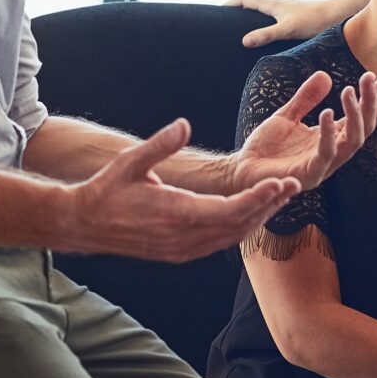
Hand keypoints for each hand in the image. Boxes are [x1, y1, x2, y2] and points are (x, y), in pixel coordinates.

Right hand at [59, 119, 299, 262]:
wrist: (84, 225)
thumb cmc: (106, 190)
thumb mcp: (130, 162)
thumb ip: (160, 144)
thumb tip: (184, 124)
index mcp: (175, 214)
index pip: (230, 210)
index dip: (259, 198)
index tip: (280, 183)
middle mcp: (183, 237)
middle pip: (239, 225)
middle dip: (267, 206)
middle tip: (292, 186)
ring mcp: (183, 249)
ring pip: (232, 236)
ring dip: (257, 218)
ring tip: (279, 197)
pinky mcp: (181, 253)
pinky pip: (220, 243)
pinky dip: (240, 228)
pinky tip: (253, 214)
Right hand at [229, 0, 352, 48]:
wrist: (338, 14)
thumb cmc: (314, 21)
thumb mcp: (287, 30)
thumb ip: (265, 35)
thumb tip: (243, 41)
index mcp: (272, 4)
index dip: (230, 4)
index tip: (216, 11)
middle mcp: (279, 3)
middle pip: (253, 3)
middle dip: (238, 10)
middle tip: (226, 23)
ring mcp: (288, 8)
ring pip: (265, 10)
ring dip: (252, 16)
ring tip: (245, 31)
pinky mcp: (297, 15)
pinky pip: (275, 16)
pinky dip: (266, 22)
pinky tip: (270, 36)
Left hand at [229, 68, 376, 194]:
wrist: (241, 169)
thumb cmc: (265, 147)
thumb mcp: (286, 116)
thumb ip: (305, 98)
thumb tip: (325, 75)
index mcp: (331, 138)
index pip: (362, 119)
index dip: (374, 100)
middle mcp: (333, 152)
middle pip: (364, 129)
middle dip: (370, 103)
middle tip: (371, 78)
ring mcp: (323, 165)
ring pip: (352, 142)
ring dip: (355, 116)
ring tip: (349, 90)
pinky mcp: (309, 175)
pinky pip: (326, 154)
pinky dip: (328, 134)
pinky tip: (326, 112)